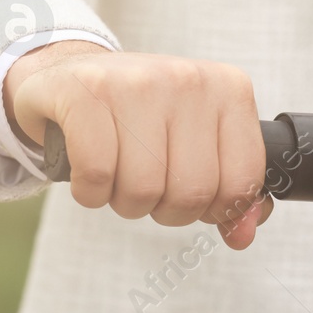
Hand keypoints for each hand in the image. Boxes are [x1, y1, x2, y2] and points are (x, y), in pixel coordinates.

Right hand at [3, 41, 271, 249]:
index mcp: (228, 90)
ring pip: (144, 190)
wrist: (70, 76)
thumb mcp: (196, 145)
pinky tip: (88, 175)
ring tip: (117, 174)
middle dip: (165, 210)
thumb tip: (242, 236)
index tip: (188, 194)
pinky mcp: (87, 92)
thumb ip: (228, 192)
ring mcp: (137, 81)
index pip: (242, 181)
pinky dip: (89, 193)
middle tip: (147, 186)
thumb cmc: (140, 118)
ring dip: (124, 202)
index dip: (212, 209)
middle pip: (191, 193)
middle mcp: (188, 79)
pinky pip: (97, 175)